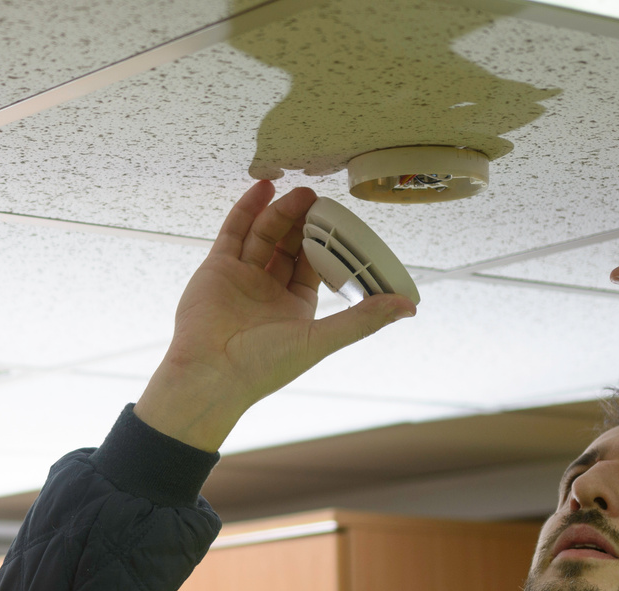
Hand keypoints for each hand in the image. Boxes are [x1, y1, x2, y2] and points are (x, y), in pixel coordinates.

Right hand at [134, 180, 415, 450]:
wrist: (209, 374)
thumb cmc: (262, 366)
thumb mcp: (320, 340)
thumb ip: (362, 320)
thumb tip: (408, 307)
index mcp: (294, 307)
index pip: (315, 265)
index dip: (328, 243)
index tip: (341, 221)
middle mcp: (268, 290)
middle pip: (290, 245)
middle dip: (305, 222)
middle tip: (320, 200)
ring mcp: (241, 276)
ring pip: (264, 234)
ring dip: (281, 211)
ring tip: (300, 192)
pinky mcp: (217, 268)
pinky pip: (234, 231)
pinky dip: (248, 209)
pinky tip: (264, 188)